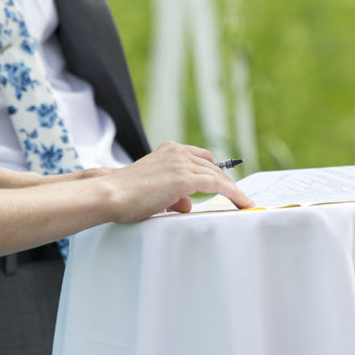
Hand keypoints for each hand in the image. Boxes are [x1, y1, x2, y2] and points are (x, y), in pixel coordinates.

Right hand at [106, 141, 253, 223]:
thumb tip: (186, 204)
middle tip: (238, 196)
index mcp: (168, 150)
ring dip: (232, 190)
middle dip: (226, 182)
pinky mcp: (185, 179)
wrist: (110, 194)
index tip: (224, 182)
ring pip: (217, 176)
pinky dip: (232, 194)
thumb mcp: (153, 190)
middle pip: (212, 166)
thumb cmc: (124, 196)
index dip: (215, 171)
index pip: (200, 158)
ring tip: (243, 203)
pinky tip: (241, 203)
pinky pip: (217, 186)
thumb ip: (172, 194)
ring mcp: (182, 164)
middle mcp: (177, 152)